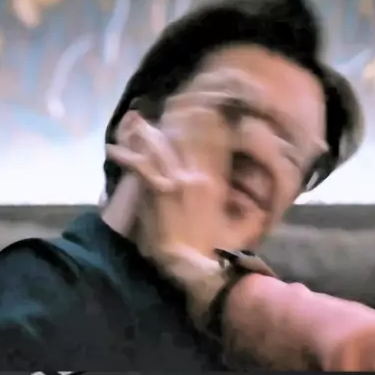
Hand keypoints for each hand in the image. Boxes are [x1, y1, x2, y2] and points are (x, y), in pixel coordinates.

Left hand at [106, 69, 279, 315]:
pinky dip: (126, 156)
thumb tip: (262, 208)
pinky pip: (140, 166)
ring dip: (145, 134)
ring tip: (133, 122)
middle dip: (174, 122)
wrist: (196, 266)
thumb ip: (251, 216)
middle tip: (162, 108)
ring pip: (160, 148)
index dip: (205, 126)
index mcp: (215, 183)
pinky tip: (113, 149)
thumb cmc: (216, 252)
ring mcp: (177, 181)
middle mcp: (197, 175)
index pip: (212, 145)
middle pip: (184, 140)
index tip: (198, 109)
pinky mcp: (158, 191)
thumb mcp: (240, 231)